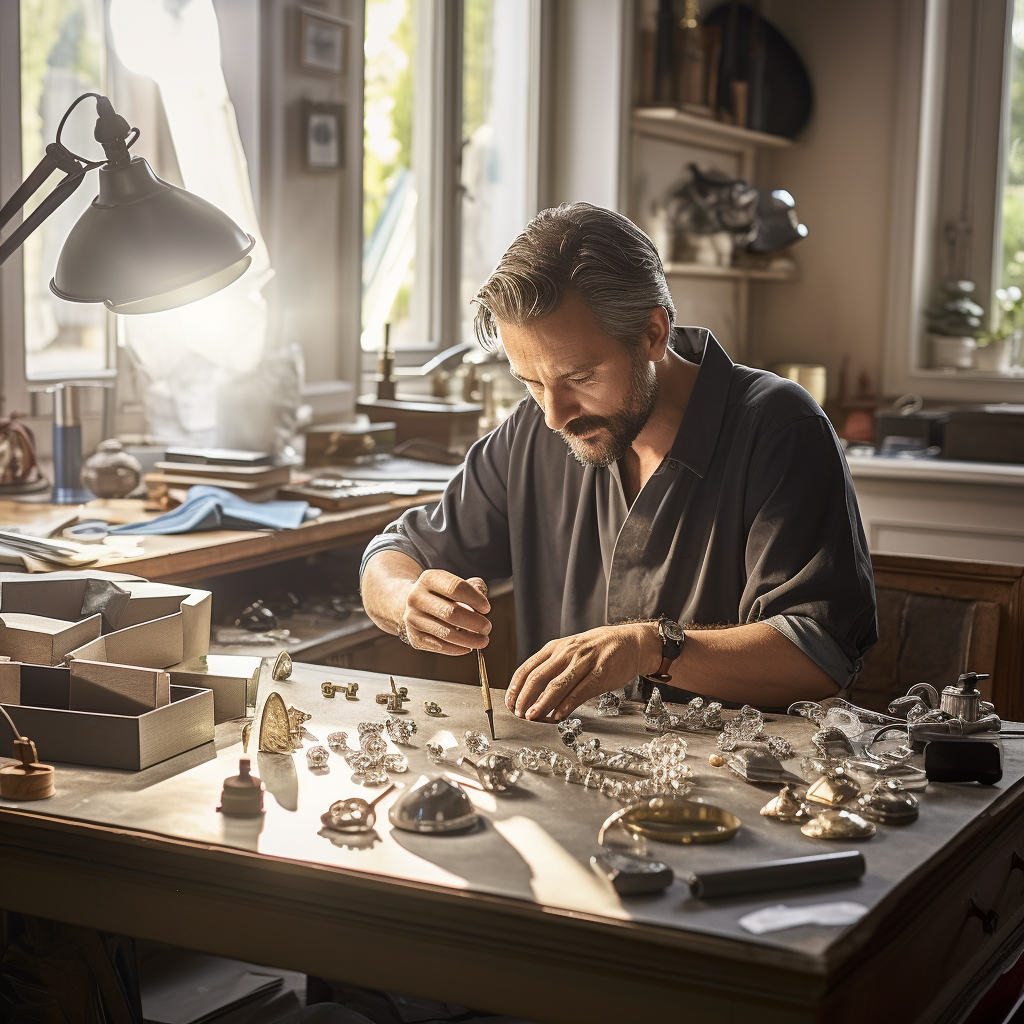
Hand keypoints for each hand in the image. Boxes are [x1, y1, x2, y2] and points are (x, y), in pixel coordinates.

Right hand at [401, 570, 490, 655]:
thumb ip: (473, 586)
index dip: (475, 599)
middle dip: (474, 622)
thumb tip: (481, 596)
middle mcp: (417, 597)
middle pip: (450, 612)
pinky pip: (439, 646)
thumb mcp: (453, 583)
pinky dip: (457, 649)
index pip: (456, 588)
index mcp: (429, 579)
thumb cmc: (440, 594)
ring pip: (445, 633)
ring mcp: (413, 618)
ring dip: (469, 639)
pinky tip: (468, 647)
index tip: (486, 608)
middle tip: (487, 628)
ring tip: (482, 641)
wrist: (408, 604)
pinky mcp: (414, 636)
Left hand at [506, 623, 661, 720]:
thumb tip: (531, 691)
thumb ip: (553, 667)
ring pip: (558, 685)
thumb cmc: (598, 649)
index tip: (509, 703)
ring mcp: (584, 662)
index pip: (528, 667)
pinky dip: (567, 705)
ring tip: (533, 717)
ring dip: (542, 703)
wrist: (632, 642)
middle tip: (518, 714)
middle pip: (539, 677)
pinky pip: (580, 691)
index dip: (516, 687)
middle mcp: (567, 652)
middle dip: (525, 697)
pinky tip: (558, 715)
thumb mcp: (571, 650)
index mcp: (556, 647)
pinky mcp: (600, 673)